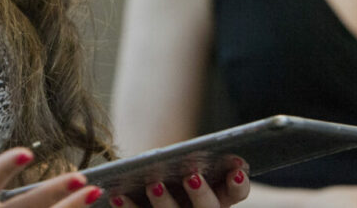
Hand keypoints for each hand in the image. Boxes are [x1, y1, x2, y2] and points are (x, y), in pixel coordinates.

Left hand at [109, 162, 251, 207]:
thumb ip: (192, 158)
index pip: (237, 190)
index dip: (238, 183)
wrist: (143, 186)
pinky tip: (117, 194)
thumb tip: (191, 153)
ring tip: (154, 185)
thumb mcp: (183, 162)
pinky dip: (129, 207)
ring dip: (165, 203)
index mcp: (219, 195)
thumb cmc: (168, 169)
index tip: (236, 170)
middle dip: (201, 194)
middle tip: (191, 176)